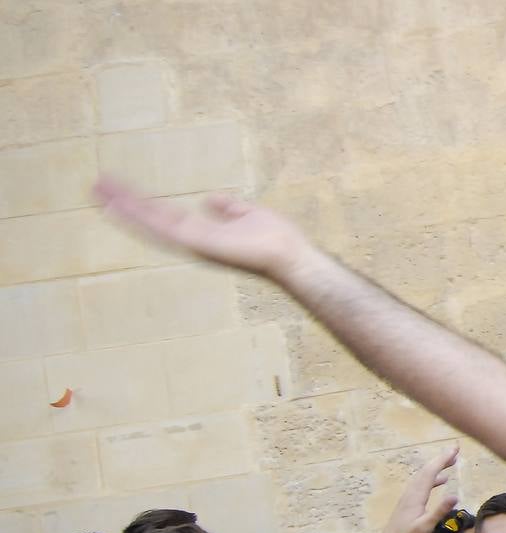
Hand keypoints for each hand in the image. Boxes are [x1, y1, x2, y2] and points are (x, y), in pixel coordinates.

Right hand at [93, 177, 318, 280]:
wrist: (291, 255)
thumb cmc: (277, 239)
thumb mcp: (249, 214)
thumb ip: (229, 208)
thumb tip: (212, 200)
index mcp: (202, 233)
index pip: (164, 216)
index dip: (141, 204)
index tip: (119, 192)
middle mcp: (193, 240)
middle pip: (150, 218)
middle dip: (123, 203)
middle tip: (96, 186)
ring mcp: (193, 243)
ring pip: (150, 222)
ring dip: (124, 206)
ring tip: (99, 189)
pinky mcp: (198, 243)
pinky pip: (164, 227)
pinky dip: (141, 216)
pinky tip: (121, 205)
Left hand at [375, 447, 459, 532]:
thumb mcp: (425, 527)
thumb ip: (439, 510)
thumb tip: (455, 495)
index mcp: (416, 496)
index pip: (430, 473)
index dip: (442, 460)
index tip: (454, 449)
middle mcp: (411, 493)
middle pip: (426, 471)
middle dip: (440, 459)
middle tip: (455, 450)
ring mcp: (408, 497)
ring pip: (423, 477)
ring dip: (436, 468)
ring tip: (450, 462)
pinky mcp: (408, 503)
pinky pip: (421, 484)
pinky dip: (432, 479)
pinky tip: (440, 482)